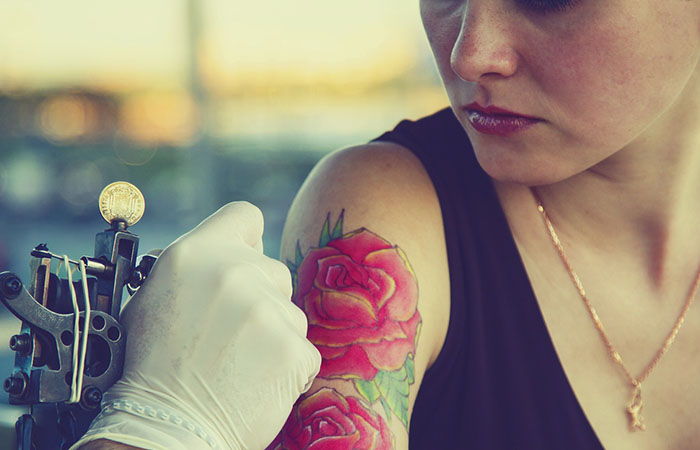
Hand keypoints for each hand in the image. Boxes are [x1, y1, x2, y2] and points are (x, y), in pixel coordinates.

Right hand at [72, 202, 320, 449]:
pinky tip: (255, 381)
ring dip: (274, 335)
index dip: (246, 239)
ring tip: (237, 363)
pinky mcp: (293, 348)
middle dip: (260, 298)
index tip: (244, 258)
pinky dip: (287, 368)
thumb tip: (226, 257)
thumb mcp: (155, 299)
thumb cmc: (152, 370)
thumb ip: (197, 270)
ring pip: (290, 312)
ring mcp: (267, 310)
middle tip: (231, 333)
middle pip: (273, 270)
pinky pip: (303, 350)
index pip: (244, 216)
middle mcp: (233, 272)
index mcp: (194, 253)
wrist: (165, 429)